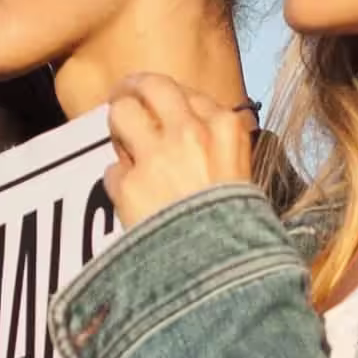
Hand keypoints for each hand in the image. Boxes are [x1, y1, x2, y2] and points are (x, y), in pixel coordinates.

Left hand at [102, 73, 254, 225]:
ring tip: (121, 142)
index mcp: (225, 128)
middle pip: (151, 86)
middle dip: (133, 88)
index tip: (162, 106)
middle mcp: (190, 132)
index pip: (188, 92)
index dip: (171, 100)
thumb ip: (218, 148)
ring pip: (121, 114)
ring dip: (118, 126)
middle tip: (125, 96)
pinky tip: (134, 200)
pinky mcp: (130, 185)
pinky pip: (113, 170)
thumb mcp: (244, 177)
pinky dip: (120, 183)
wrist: (223, 271)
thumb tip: (184, 134)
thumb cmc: (240, 230)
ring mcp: (157, 157)